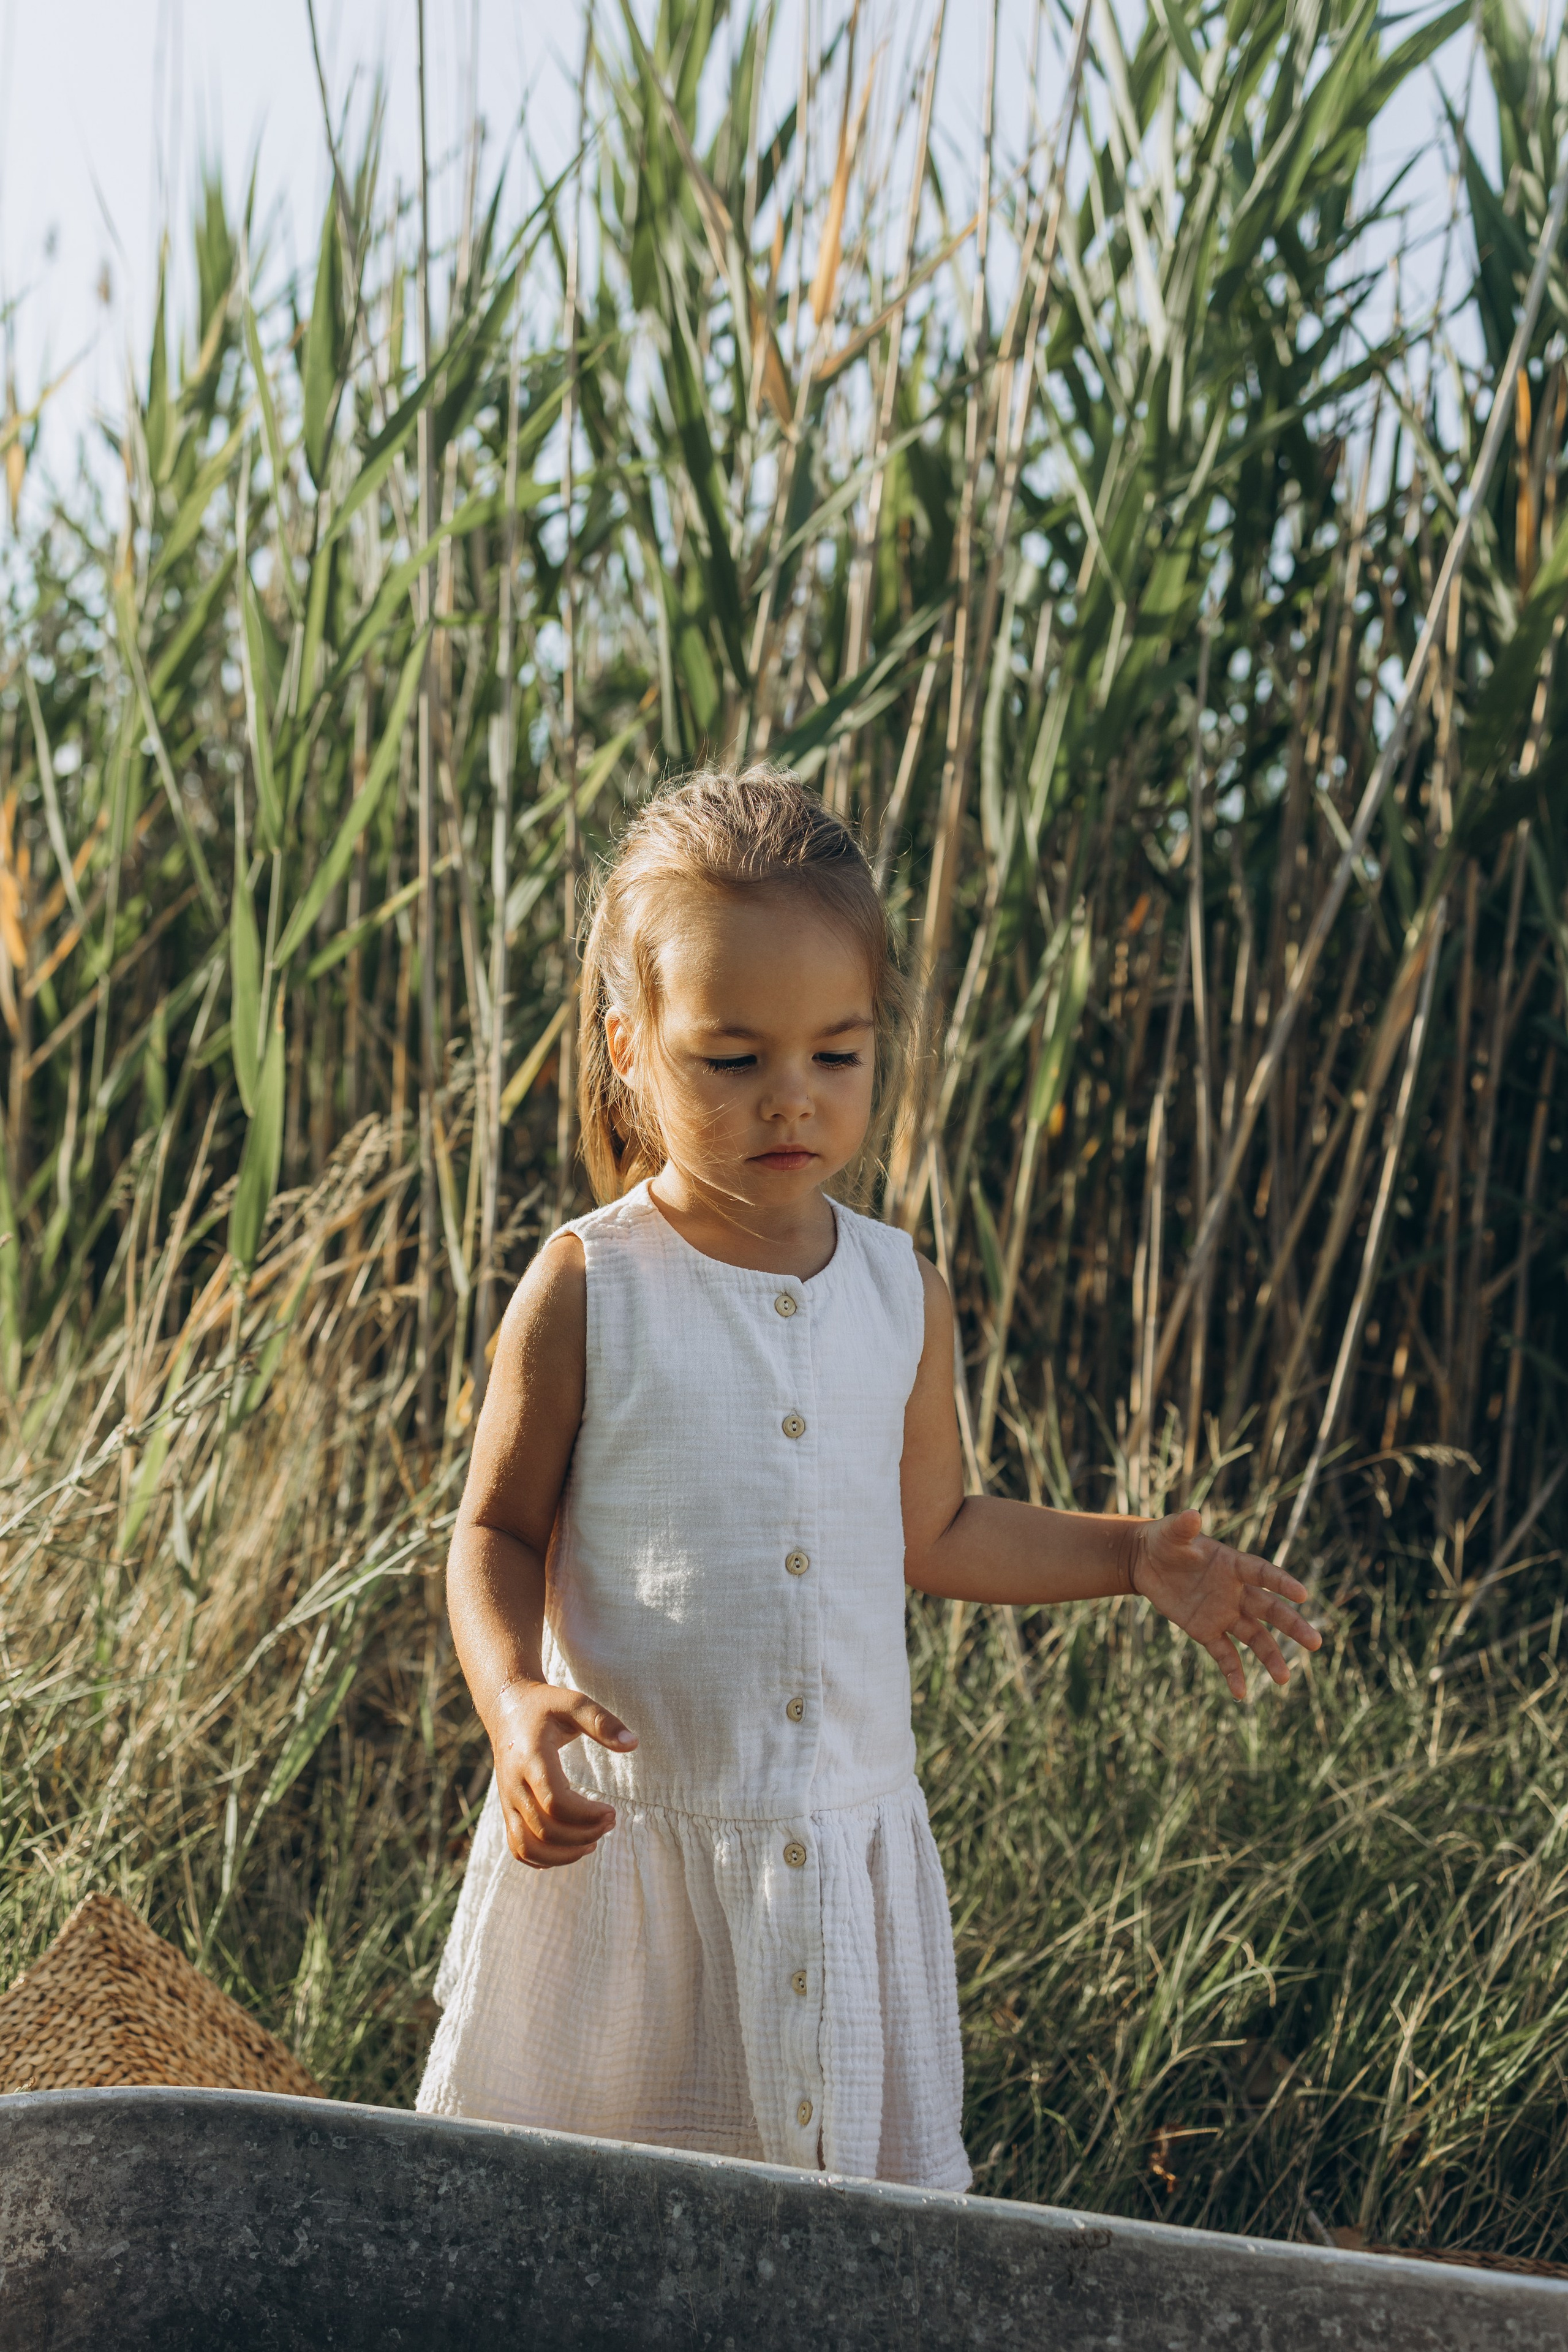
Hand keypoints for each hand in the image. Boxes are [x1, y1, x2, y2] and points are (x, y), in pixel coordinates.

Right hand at [490, 1679, 637, 1867]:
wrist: (507, 1708)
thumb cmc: (545, 1706)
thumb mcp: (574, 1703)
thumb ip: (602, 1722)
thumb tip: (634, 1742)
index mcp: (531, 1759)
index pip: (555, 1802)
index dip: (587, 1815)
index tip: (613, 1811)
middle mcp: (514, 1784)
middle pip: (545, 1829)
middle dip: (583, 1834)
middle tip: (611, 1821)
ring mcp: (508, 1801)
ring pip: (527, 1846)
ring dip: (562, 1854)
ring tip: (592, 1843)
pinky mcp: (508, 1810)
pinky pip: (518, 1847)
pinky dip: (543, 1858)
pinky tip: (570, 1849)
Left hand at [1130, 1509, 1321, 1700]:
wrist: (1146, 1562)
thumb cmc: (1165, 1541)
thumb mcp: (1170, 1533)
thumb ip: (1183, 1527)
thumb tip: (1192, 1515)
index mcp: (1233, 1565)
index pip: (1263, 1574)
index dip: (1282, 1582)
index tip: (1302, 1594)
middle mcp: (1235, 1592)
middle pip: (1270, 1610)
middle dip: (1292, 1625)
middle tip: (1315, 1643)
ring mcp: (1224, 1613)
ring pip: (1255, 1637)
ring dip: (1270, 1657)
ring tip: (1284, 1679)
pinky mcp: (1207, 1631)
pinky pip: (1225, 1654)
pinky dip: (1233, 1673)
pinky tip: (1240, 1694)